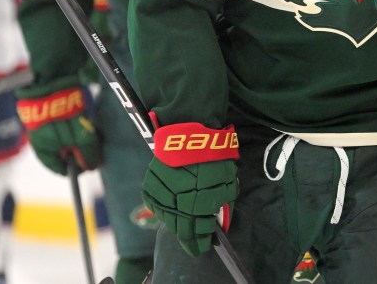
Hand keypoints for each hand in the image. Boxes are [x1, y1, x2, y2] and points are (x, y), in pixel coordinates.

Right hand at [16, 76, 100, 174]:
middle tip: (95, 141)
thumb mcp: (81, 139)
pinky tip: (86, 118)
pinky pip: (68, 127)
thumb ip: (88, 155)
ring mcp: (47, 130)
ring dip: (82, 136)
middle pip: (67, 154)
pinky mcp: (52, 116)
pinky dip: (78, 125)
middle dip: (83, 150)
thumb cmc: (63, 116)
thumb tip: (92, 167)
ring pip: (69, 140)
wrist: (51, 85)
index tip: (93, 161)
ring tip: (92, 127)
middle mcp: (43, 144)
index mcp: (44, 154)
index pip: (63, 170)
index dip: (80, 168)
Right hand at [144, 122, 239, 256]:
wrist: (188, 130)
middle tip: (197, 246)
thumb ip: (224, 199)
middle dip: (191, 237)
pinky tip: (173, 219)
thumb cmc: (212, 152)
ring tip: (186, 234)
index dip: (203, 237)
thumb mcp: (227, 176)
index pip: (199, 226)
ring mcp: (160, 193)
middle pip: (182, 226)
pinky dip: (166, 215)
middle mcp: (177, 197)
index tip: (207, 243)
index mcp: (199, 197)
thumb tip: (219, 220)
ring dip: (178, 227)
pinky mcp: (150, 186)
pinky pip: (157, 208)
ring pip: (168, 219)